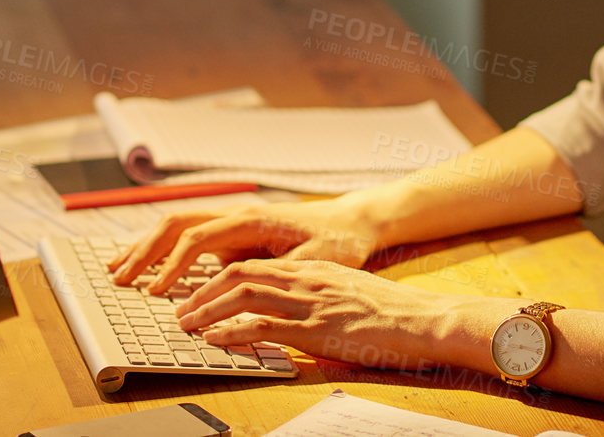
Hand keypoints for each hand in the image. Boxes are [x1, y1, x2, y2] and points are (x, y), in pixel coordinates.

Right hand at [109, 199, 380, 292]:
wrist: (352, 222)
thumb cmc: (338, 241)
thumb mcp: (316, 261)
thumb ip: (280, 272)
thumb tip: (248, 287)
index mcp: (250, 221)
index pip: (197, 240)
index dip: (172, 266)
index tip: (155, 292)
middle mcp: (235, 215)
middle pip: (176, 226)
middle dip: (144, 252)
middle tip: (118, 279)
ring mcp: (232, 222)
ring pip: (177, 227)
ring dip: (146, 246)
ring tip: (116, 267)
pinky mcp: (234, 233)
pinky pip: (190, 238)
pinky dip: (163, 249)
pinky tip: (147, 264)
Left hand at [173, 257, 511, 371]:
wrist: (423, 320)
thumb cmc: (389, 313)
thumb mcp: (345, 294)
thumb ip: (314, 298)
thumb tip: (286, 315)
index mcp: (312, 269)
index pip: (253, 264)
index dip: (218, 277)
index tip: (196, 291)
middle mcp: (306, 278)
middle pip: (240, 273)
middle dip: (203, 290)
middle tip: (180, 308)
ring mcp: (310, 301)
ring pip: (245, 294)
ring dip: (208, 309)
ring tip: (186, 323)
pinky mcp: (317, 328)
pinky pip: (266, 326)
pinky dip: (234, 331)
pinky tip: (216, 338)